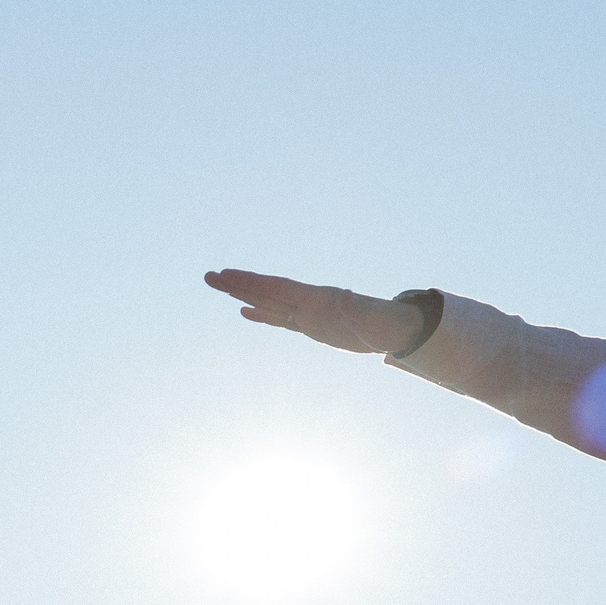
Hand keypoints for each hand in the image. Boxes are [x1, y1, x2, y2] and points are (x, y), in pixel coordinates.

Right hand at [205, 268, 423, 353]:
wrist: (396, 329)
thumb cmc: (386, 325)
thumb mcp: (373, 320)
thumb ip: (359, 312)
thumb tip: (348, 299)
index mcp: (319, 299)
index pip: (279, 288)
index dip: (253, 283)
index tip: (227, 275)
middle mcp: (309, 303)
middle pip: (267, 291)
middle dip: (238, 284)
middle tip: (208, 276)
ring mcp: (309, 313)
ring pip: (270, 303)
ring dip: (244, 295)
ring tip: (218, 286)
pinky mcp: (311, 326)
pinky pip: (281, 319)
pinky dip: (262, 315)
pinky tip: (245, 312)